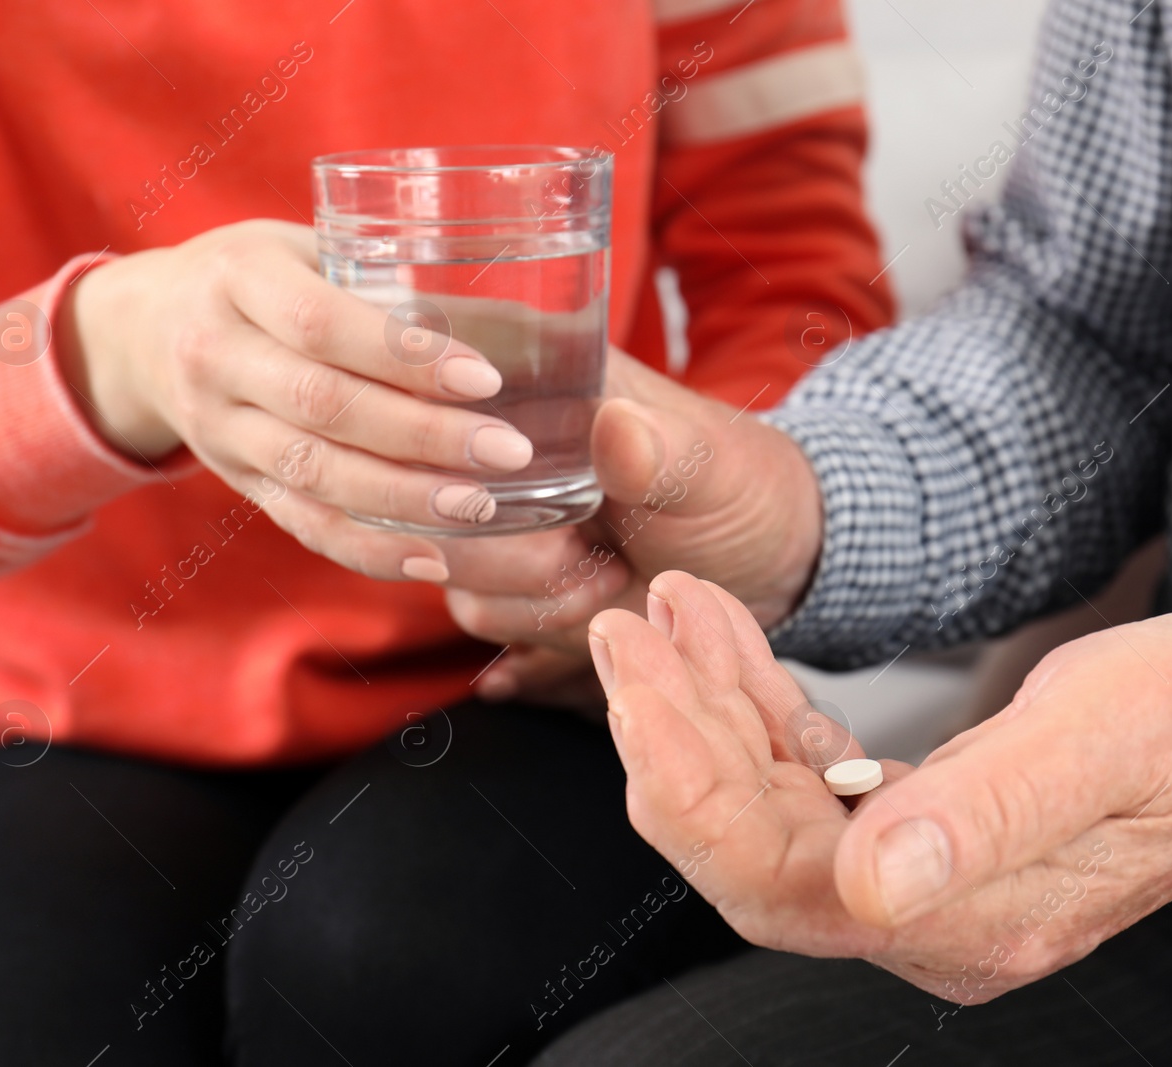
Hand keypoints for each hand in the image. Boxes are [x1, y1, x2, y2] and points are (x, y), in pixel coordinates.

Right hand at [55, 220, 535, 580]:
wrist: (139, 332)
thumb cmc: (258, 278)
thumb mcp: (303, 248)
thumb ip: (388, 279)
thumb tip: (526, 321)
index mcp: (239, 279)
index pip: (321, 323)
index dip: (402, 355)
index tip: (485, 379)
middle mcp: (215, 356)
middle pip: (324, 407)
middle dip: (423, 436)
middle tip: (508, 452)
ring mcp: (218, 428)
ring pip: (313, 474)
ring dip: (403, 500)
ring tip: (480, 507)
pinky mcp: (235, 480)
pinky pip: (301, 523)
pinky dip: (367, 547)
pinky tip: (430, 557)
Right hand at [443, 349, 823, 700]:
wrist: (750, 571)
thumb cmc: (734, 488)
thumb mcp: (713, 465)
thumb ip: (665, 449)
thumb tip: (618, 426)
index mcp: (534, 369)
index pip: (431, 373)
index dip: (449, 423)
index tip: (517, 467)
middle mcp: (489, 434)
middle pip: (420, 479)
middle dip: (501, 533)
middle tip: (582, 539)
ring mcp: (481, 507)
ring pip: (441, 552)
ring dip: (526, 580)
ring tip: (602, 565)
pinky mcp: (488, 575)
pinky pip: (471, 604)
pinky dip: (535, 613)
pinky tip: (592, 592)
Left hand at [591, 571, 1171, 1002]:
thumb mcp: (1109, 747)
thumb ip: (989, 818)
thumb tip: (872, 888)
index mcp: (969, 918)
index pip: (778, 881)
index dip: (691, 790)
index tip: (634, 688)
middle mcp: (925, 914)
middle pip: (749, 843)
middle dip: (672, 737)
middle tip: (623, 631)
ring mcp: (916, 874)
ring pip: (764, 803)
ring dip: (702, 707)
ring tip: (662, 614)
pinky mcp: (914, 821)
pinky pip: (802, 770)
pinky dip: (752, 700)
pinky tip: (719, 636)